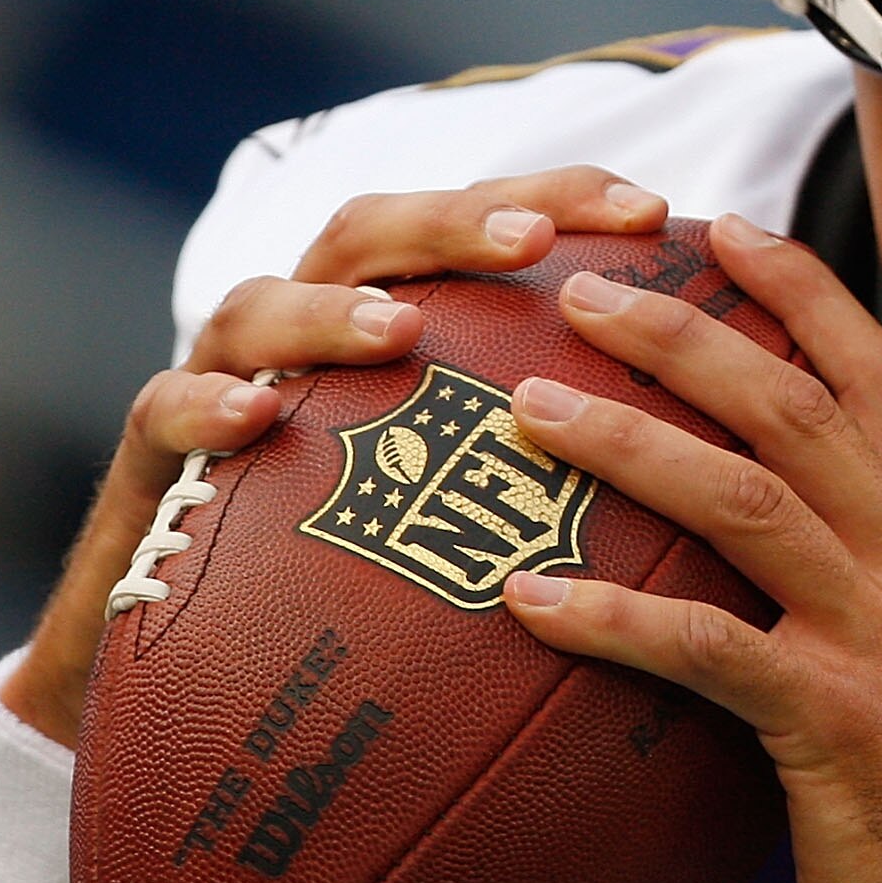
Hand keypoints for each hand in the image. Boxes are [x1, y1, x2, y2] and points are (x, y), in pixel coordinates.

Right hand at [0, 167, 669, 745]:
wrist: (196, 681)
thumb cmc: (370, 585)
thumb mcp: (475, 521)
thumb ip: (572, 471)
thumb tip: (730, 468)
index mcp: (397, 323)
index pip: (479, 231)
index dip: (561, 201)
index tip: (650, 213)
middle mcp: (307, 334)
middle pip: (370, 234)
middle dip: (452, 221)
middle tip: (532, 243)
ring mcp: (221, 385)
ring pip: (257, 304)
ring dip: (330, 308)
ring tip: (401, 327)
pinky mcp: (151, 463)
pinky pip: (165, 415)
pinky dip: (208, 406)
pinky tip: (261, 420)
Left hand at [499, 213, 881, 882]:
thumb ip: (844, 570)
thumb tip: (737, 514)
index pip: (878, 371)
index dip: (801, 290)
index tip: (719, 227)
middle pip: (796, 407)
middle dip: (688, 333)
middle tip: (584, 290)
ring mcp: (879, 639)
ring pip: (749, 502)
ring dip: (631, 444)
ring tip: (530, 413)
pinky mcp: (835, 724)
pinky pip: (711, 652)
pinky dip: (615, 620)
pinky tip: (528, 604)